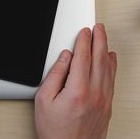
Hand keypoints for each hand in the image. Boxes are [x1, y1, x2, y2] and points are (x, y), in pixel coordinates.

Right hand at [34, 24, 116, 138]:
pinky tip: (111, 59)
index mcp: (77, 90)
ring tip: (105, 38)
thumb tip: (64, 57)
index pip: (83, 57)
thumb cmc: (55, 130)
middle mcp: (94, 94)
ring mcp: (103, 101)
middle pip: (99, 59)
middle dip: (99, 40)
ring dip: (106, 50)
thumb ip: (55, 75)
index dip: (84, 41)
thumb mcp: (44, 100)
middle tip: (98, 28)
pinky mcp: (107, 107)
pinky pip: (112, 80)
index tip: (84, 31)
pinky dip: (112, 66)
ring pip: (108, 69)